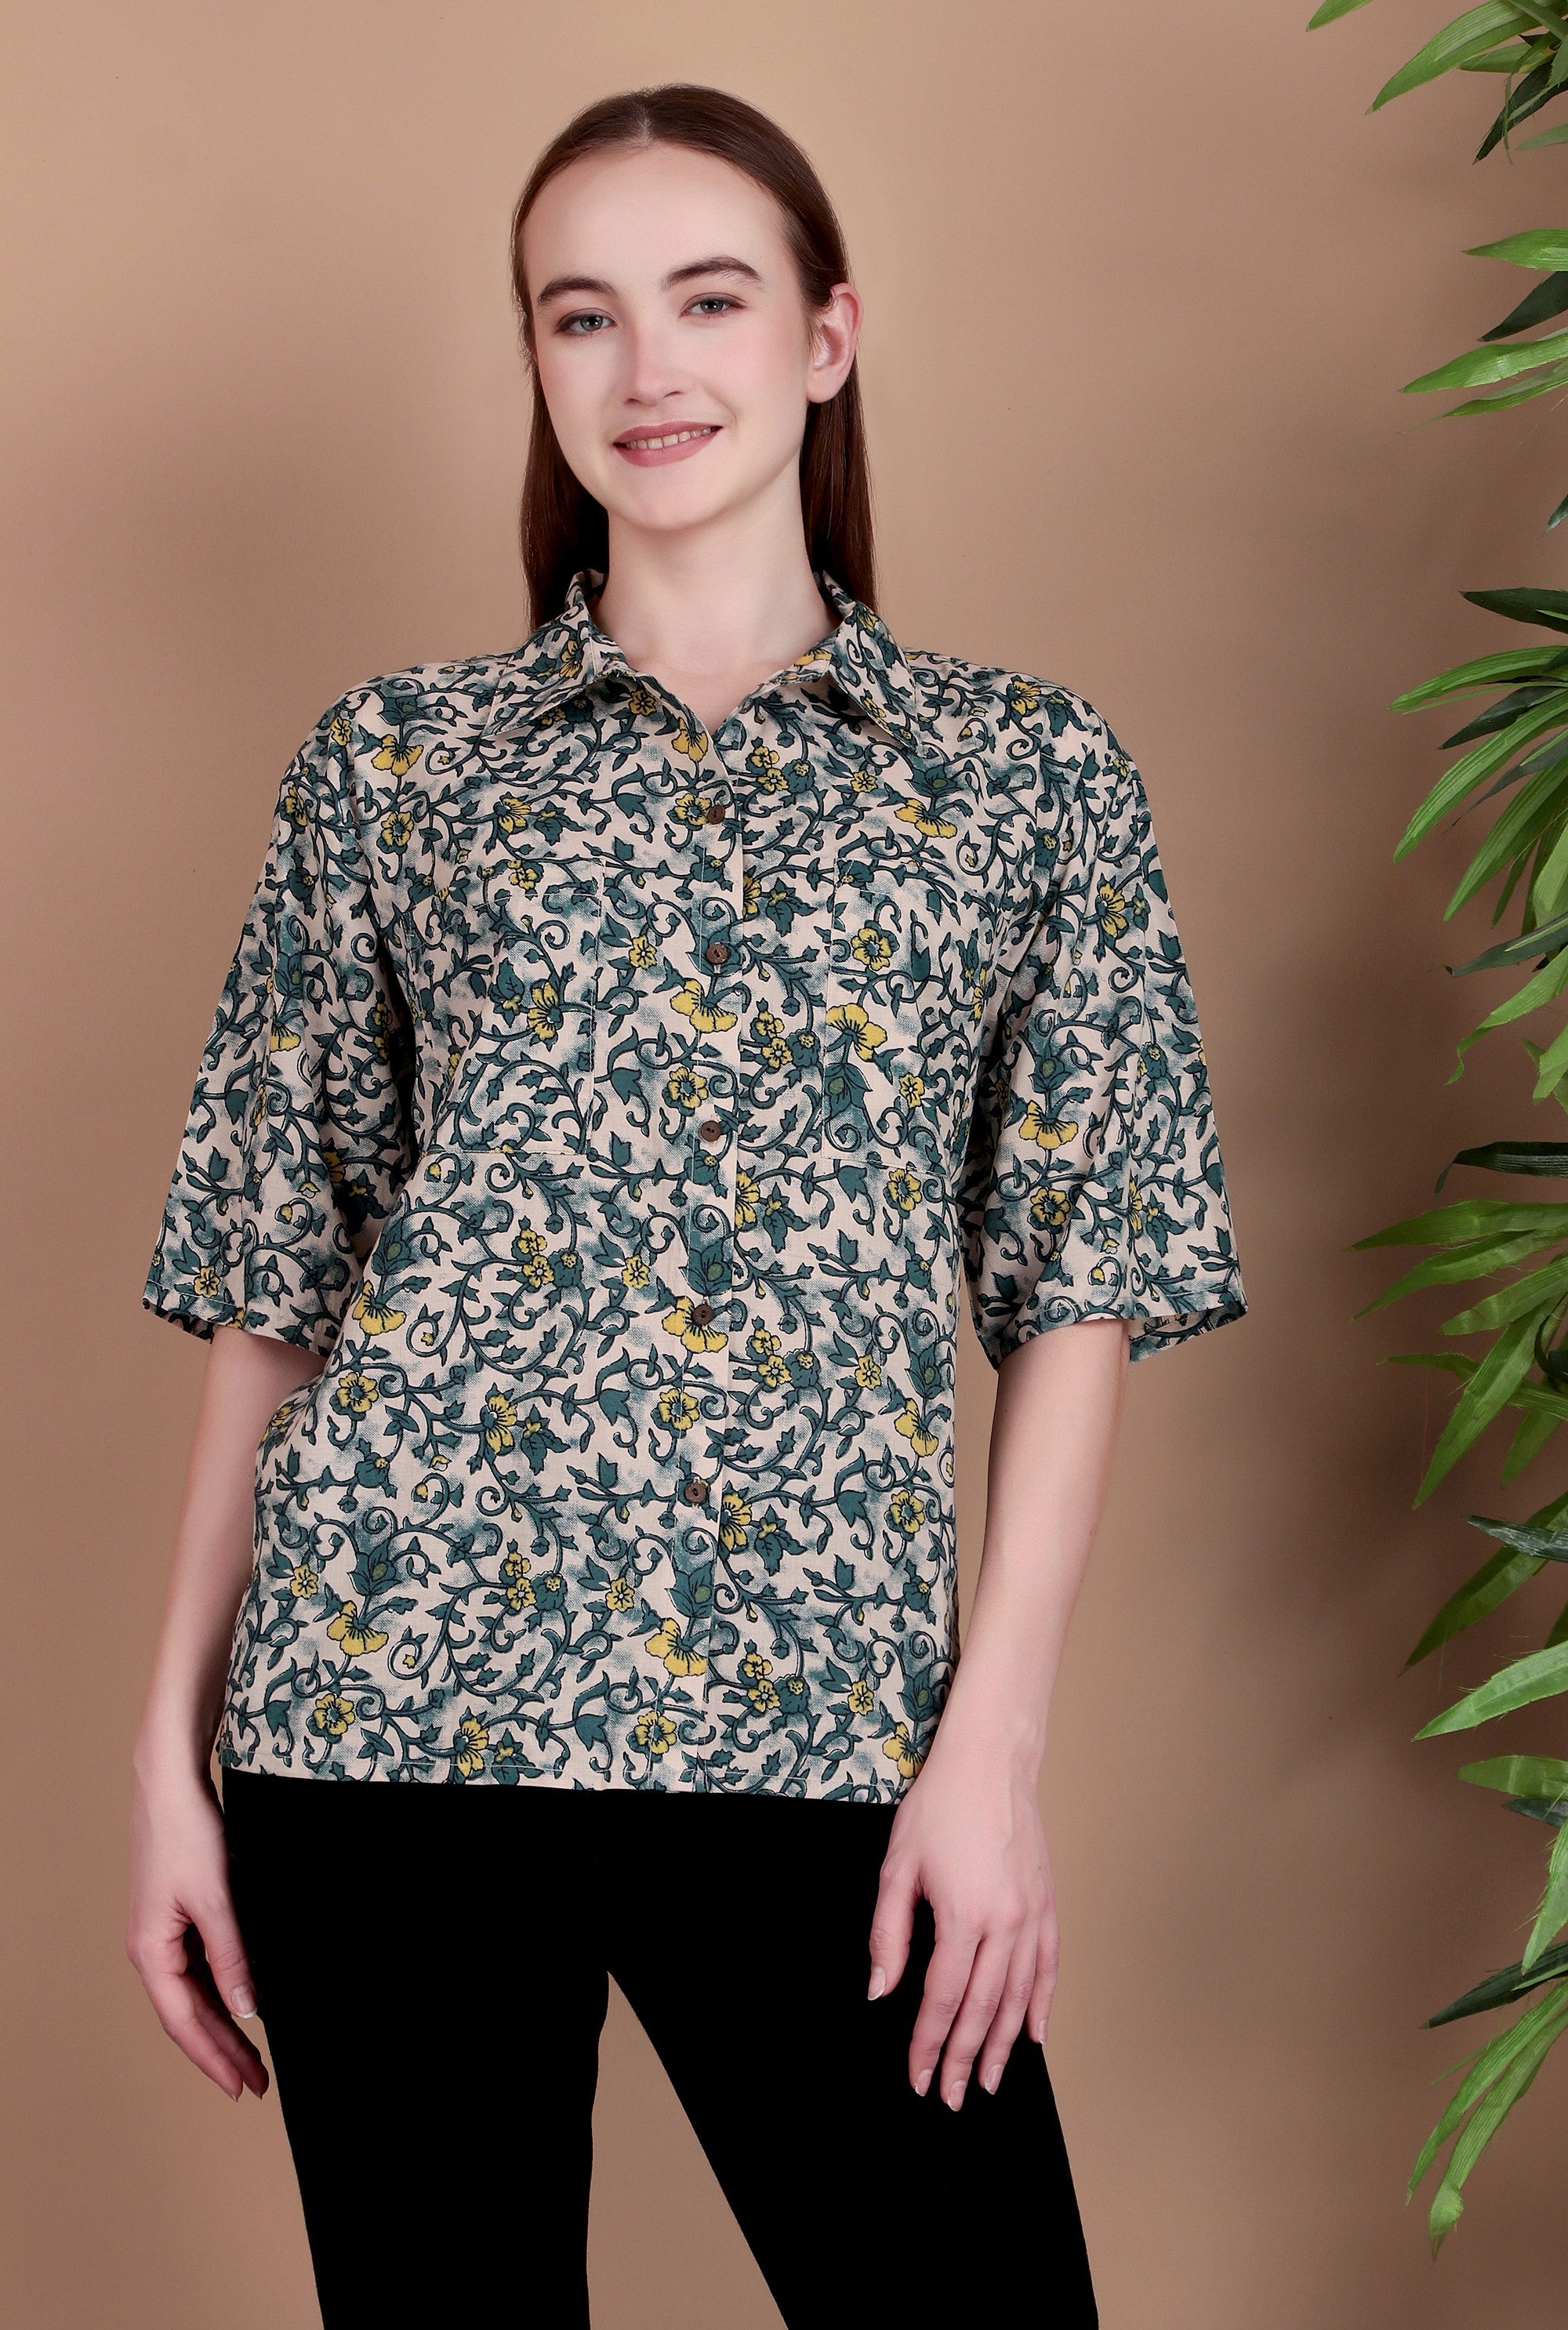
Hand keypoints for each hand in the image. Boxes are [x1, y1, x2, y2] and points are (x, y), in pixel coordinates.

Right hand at [126, 1755, 267, 2102]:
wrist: (169, 1786)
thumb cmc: (186, 1835)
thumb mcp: (218, 1901)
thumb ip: (233, 1957)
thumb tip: (249, 2008)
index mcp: (151, 1953)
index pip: (185, 2023)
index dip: (215, 2058)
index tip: (243, 2088)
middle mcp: (151, 1951)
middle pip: (189, 2017)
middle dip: (222, 2052)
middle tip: (258, 2083)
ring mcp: (162, 1935)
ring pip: (194, 1996)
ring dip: (224, 2025)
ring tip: (255, 2056)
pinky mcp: (176, 1918)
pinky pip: (198, 1970)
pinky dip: (221, 1992)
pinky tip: (243, 2004)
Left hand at [866, 1735, 1055, 2108]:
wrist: (991, 1760)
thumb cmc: (939, 1805)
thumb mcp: (898, 1866)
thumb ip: (889, 1934)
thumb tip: (882, 1992)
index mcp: (964, 1915)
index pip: (944, 2000)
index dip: (928, 2044)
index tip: (917, 2076)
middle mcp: (1006, 1922)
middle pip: (985, 2010)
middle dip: (966, 2060)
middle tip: (952, 2098)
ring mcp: (1033, 1914)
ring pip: (1021, 1997)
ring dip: (1006, 2046)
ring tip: (992, 2082)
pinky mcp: (1047, 1903)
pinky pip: (1049, 1967)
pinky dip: (1043, 2004)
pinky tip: (1036, 2034)